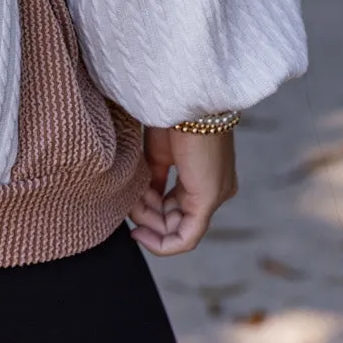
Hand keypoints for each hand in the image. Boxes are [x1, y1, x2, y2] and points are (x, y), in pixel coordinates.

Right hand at [131, 126, 237, 254]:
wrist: (185, 100)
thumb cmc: (174, 117)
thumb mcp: (160, 153)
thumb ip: (155, 179)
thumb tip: (141, 201)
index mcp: (205, 176)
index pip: (175, 206)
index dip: (149, 212)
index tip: (128, 206)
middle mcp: (215, 191)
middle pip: (176, 219)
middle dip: (147, 217)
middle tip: (126, 204)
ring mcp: (215, 196)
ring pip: (178, 228)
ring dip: (149, 222)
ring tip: (130, 203)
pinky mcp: (208, 199)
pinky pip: (186, 236)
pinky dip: (163, 242)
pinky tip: (141, 233)